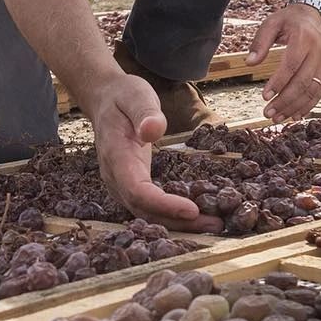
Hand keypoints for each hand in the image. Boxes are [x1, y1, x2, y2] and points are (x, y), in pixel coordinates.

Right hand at [88, 73, 223, 232]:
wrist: (105, 100)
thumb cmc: (124, 96)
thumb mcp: (136, 95)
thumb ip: (145, 112)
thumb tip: (153, 131)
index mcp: (116, 157)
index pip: (138, 191)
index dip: (164, 204)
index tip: (192, 210)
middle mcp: (116, 178)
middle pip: (145, 211)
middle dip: (179, 222)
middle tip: (215, 225)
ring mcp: (122, 184)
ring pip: (147, 213)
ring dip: (178, 223)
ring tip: (213, 224)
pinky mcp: (131, 184)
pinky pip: (150, 206)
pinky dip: (172, 214)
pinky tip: (197, 215)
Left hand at [246, 3, 320, 121]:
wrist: (314, 14)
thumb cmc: (290, 20)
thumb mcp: (272, 23)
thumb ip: (260, 42)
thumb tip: (249, 62)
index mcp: (304, 38)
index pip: (291, 65)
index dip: (278, 82)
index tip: (264, 96)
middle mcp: (318, 51)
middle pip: (303, 81)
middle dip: (285, 100)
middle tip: (268, 112)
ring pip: (312, 90)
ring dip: (295, 107)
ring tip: (278, 118)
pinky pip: (320, 91)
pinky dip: (308, 105)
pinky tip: (295, 115)